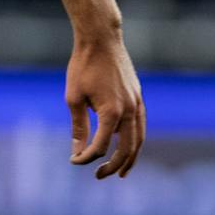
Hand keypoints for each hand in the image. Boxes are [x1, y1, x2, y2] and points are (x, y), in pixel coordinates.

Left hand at [66, 31, 145, 178]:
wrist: (101, 38)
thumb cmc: (83, 65)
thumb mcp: (74, 97)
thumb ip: (78, 126)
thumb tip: (77, 151)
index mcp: (111, 112)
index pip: (100, 147)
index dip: (86, 157)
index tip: (73, 160)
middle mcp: (129, 110)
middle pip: (126, 149)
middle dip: (113, 166)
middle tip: (99, 176)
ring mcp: (137, 103)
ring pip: (139, 140)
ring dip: (130, 158)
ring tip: (121, 172)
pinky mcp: (138, 96)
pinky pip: (140, 125)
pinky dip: (135, 140)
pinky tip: (126, 145)